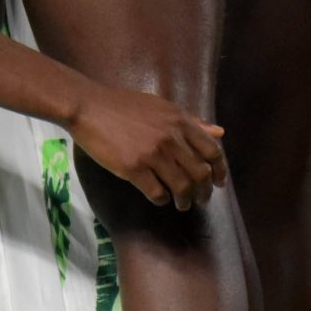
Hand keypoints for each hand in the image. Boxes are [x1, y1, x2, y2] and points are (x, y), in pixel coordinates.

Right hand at [69, 84, 228, 209]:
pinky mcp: (133, 168)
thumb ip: (192, 121)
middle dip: (204, 192)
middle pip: (200, 173)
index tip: (219, 183)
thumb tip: (220, 132)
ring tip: (181, 205)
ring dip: (184, 201)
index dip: (220, 171)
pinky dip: (162, 200)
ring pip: (182, 187)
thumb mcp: (163, 107)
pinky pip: (157, 193)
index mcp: (180, 121)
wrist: (90, 107)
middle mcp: (171, 138)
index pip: (212, 151)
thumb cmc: (125, 105)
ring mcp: (153, 154)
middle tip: (200, 200)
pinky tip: (159, 198)